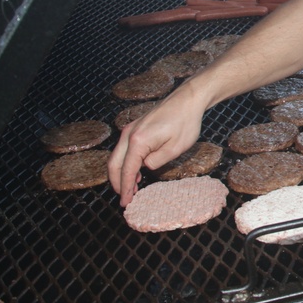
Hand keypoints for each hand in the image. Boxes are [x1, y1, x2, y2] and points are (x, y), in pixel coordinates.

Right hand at [108, 87, 205, 206]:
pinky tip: (136, 171)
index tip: (125, 203)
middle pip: (114, 164)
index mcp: (138, 141)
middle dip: (117, 183)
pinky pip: (124, 148)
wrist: (188, 99)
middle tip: (125, 198)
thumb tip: (144, 167)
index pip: (127, 170)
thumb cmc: (186, 122)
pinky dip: (125, 162)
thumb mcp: (176, 148)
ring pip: (117, 156)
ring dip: (121, 173)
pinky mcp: (135, 127)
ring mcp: (130, 129)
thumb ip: (157, 161)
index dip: (125, 188)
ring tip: (131, 189)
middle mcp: (129, 134)